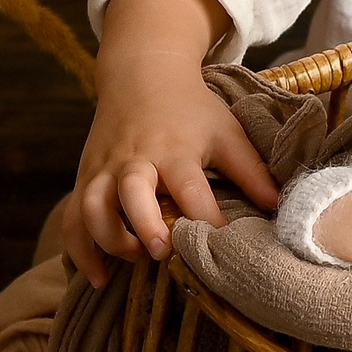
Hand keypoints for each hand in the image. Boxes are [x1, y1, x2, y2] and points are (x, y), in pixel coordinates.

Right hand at [65, 0, 277, 287]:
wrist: (141, 73)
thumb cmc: (190, 108)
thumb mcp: (226, 131)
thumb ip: (251, 171)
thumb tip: (280, 207)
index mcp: (174, 148)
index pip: (189, 187)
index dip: (205, 219)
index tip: (222, 245)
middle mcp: (135, 159)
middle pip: (130, 193)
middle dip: (144, 225)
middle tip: (161, 252)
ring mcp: (104, 169)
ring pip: (92, 207)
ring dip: (109, 240)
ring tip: (134, 261)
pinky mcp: (85, 177)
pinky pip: (71, 218)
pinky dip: (78, 250)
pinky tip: (96, 277)